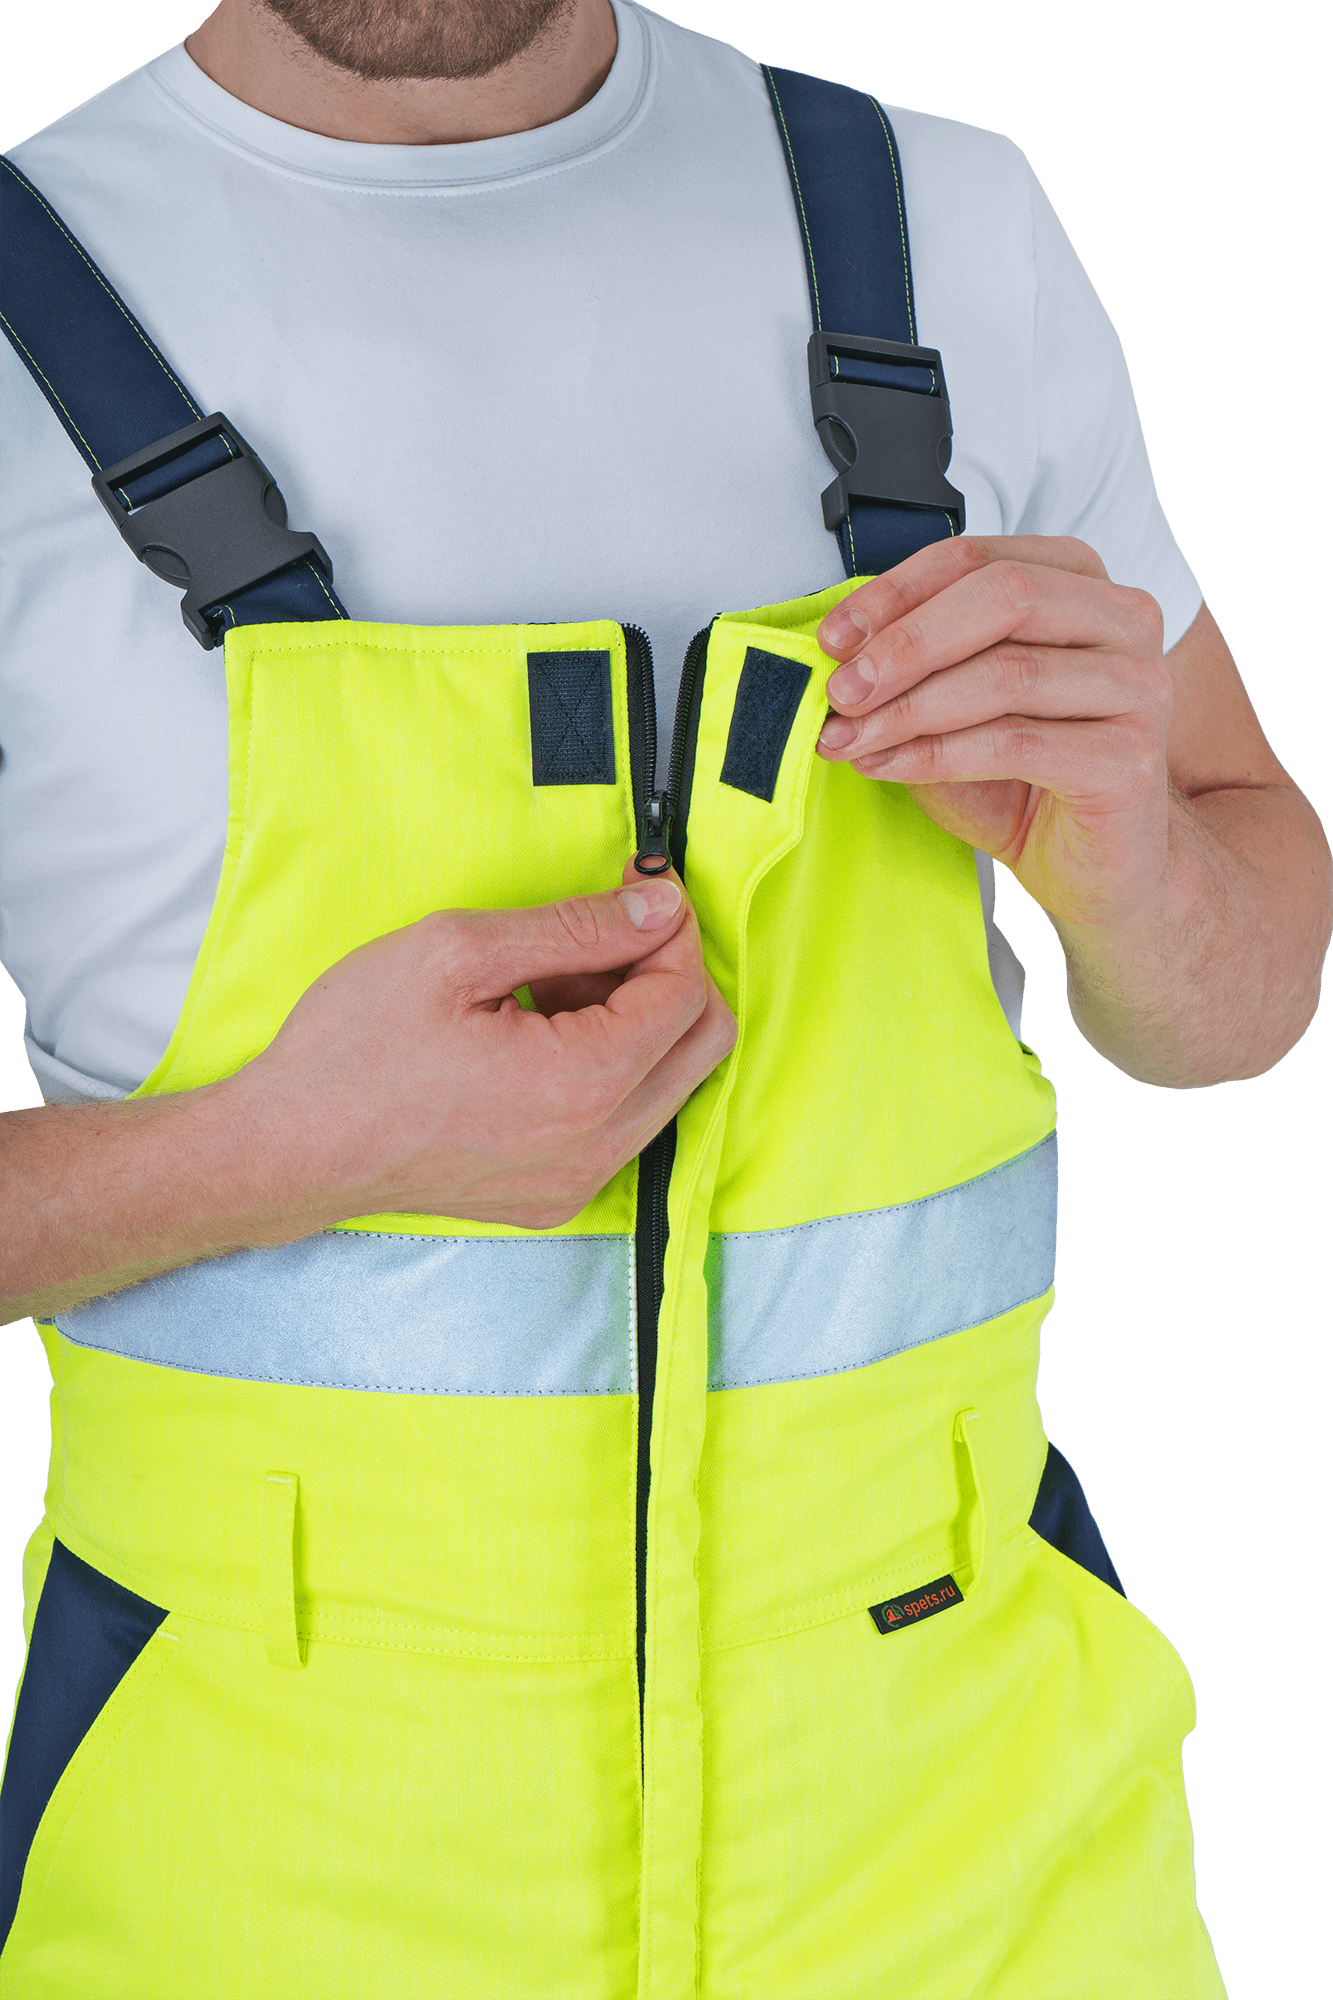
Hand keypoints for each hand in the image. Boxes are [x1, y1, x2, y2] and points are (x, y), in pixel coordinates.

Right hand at [236, 857, 736, 1230]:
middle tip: (598, 932)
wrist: (288, 1148)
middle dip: (665, 973)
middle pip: (701, 1044)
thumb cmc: (352, 1049)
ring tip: (545, 984)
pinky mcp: (556, 1197)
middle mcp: (597, 1147)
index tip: (635, 887)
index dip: (670, 928)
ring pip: (667, 1083)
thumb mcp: (459, 950)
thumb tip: (659, 906)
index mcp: (581, 1084)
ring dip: (632, 1021)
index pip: (685, 994)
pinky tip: (533, 1035)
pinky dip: (604, 1068)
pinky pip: (623, 1123)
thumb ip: (577, 926)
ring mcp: (579, 1182)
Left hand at [814, 536, 1173, 931]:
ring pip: (1006, 673)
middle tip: (841, 691)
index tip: (834, 639)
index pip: (977, 559)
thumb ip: (912, 666)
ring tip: (849, 738)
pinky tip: (889, 765)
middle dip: (905, 645)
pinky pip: (1015, 743)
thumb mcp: (954, 704)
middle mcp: (1122, 620)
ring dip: (910, 708)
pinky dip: (938, 754)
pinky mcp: (1129, 759)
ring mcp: (1137, 686)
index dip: (896, 593)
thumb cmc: (1025, 779)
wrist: (1093, 864)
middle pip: (1002, 598)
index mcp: (1078, 582)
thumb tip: (838, 649)